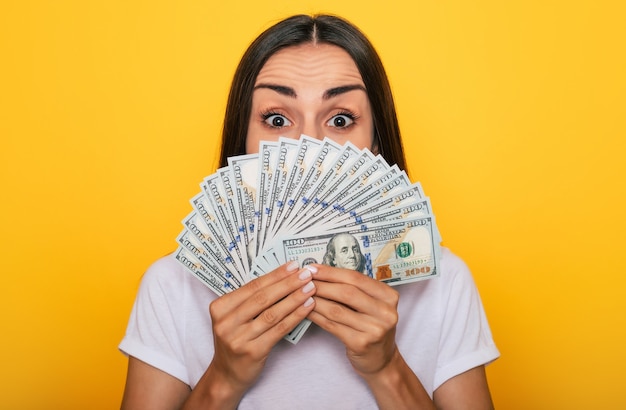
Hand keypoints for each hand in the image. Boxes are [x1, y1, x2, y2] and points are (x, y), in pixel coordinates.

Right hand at [204, 262, 316, 401]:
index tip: (293, 266)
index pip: (252, 286)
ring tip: (310, 289)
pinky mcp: (252, 352)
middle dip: (287, 284)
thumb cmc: (236, 340)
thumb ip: (251, 300)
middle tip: (306, 274)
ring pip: (272, 313)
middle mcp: (226, 322)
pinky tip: (307, 308)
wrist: (227, 375)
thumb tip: (283, 277)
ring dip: (294, 299)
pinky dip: (295, 317)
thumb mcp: (235, 318)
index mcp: (220, 307)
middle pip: (262, 298)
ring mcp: (237, 338)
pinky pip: (278, 330)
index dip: (275, 275)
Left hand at [307, 264, 399, 375]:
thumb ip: (354, 290)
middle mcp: (385, 312)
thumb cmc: (371, 327)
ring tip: (301, 294)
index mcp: (389, 296)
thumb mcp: (372, 306)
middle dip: (322, 284)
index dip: (332, 272)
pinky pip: (332, 326)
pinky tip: (306, 311)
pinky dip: (316, 316)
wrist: (381, 360)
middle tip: (303, 280)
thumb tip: (321, 273)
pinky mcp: (361, 344)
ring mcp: (375, 329)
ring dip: (315, 300)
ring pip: (337, 309)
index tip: (312, 268)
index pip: (356, 278)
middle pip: (347, 292)